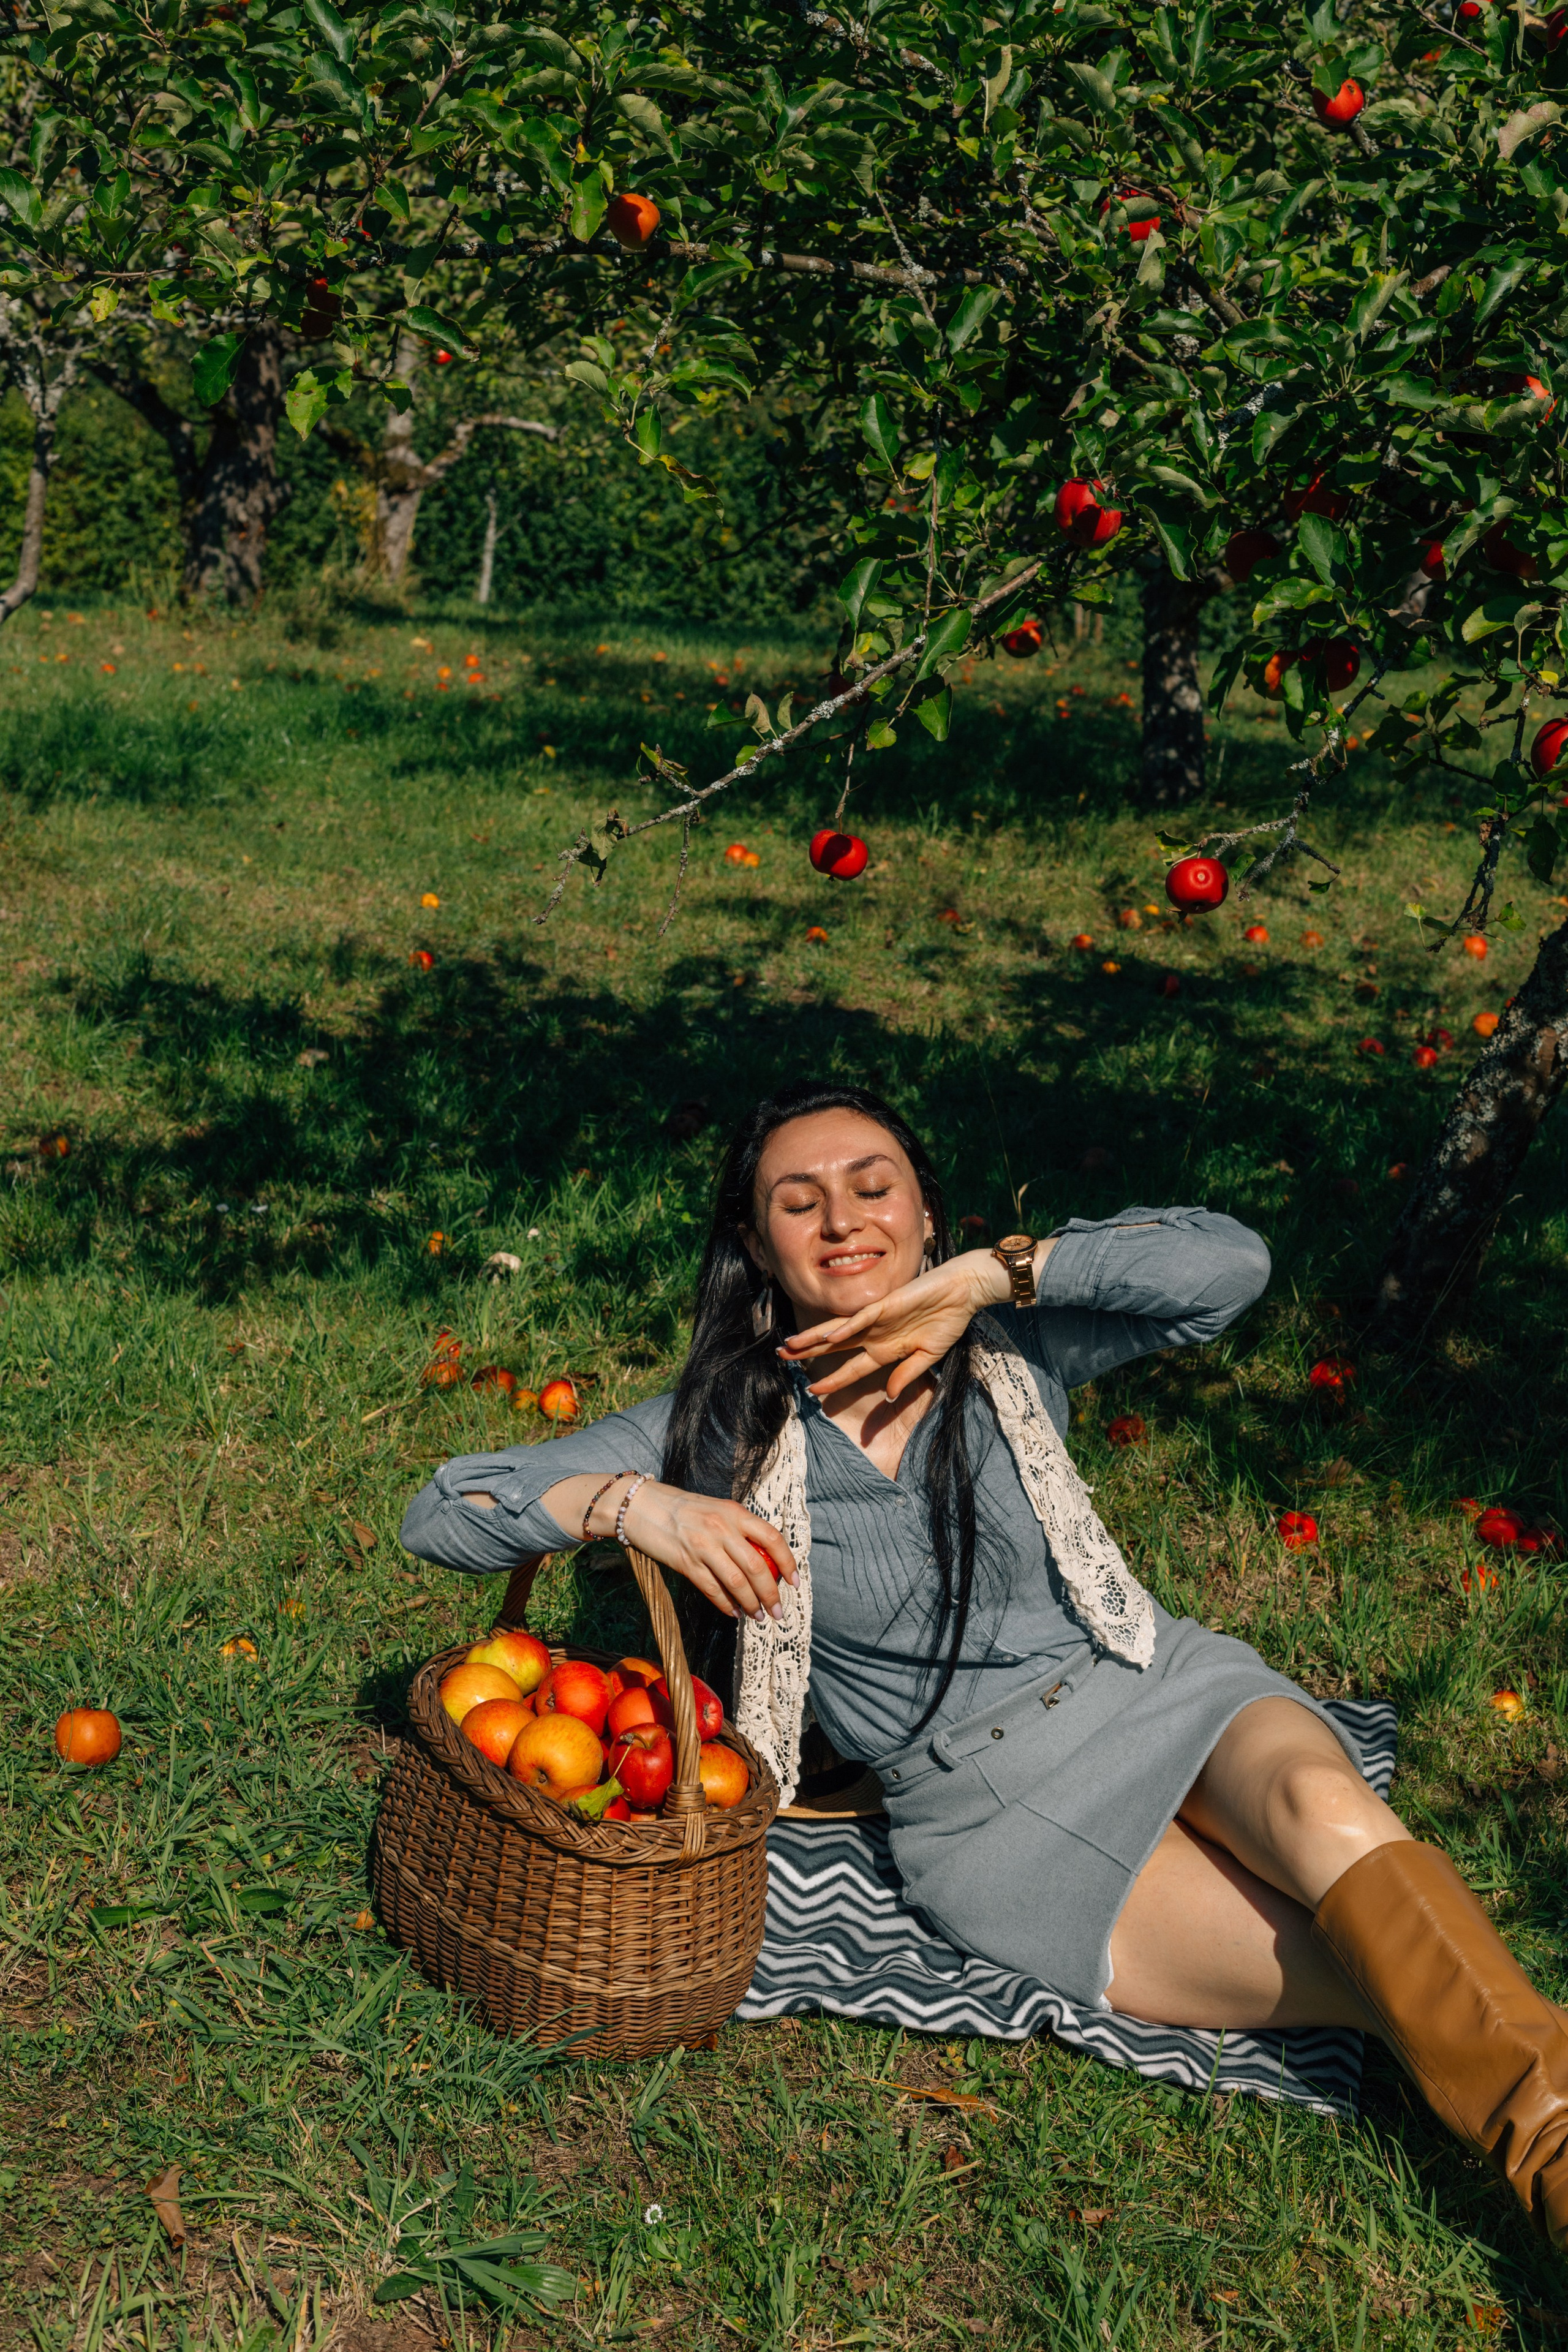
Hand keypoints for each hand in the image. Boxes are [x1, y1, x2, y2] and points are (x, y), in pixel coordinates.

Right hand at [620, 1479, 795, 1622]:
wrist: (641, 1506)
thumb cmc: (682, 1508)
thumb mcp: (717, 1509)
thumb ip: (739, 1529)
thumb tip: (763, 1559)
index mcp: (734, 1512)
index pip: (772, 1538)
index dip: (787, 1562)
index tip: (794, 1582)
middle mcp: (722, 1528)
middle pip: (757, 1567)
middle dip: (771, 1594)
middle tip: (778, 1611)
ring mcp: (703, 1546)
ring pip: (737, 1583)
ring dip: (751, 1604)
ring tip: (758, 1616)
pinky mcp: (685, 1563)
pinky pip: (712, 1589)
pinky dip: (726, 1605)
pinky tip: (734, 1613)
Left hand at [779, 1249, 1013, 1400]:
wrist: (963, 1293)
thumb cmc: (947, 1321)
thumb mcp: (926, 1357)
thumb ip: (906, 1375)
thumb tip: (888, 1396)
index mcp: (884, 1349)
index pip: (851, 1368)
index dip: (832, 1380)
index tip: (812, 1390)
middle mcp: (874, 1334)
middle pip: (834, 1346)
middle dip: (807, 1352)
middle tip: (780, 1357)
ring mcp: (878, 1319)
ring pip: (838, 1330)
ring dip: (814, 1338)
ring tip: (790, 1346)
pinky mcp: (886, 1305)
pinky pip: (862, 1318)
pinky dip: (846, 1327)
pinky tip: (829, 1336)